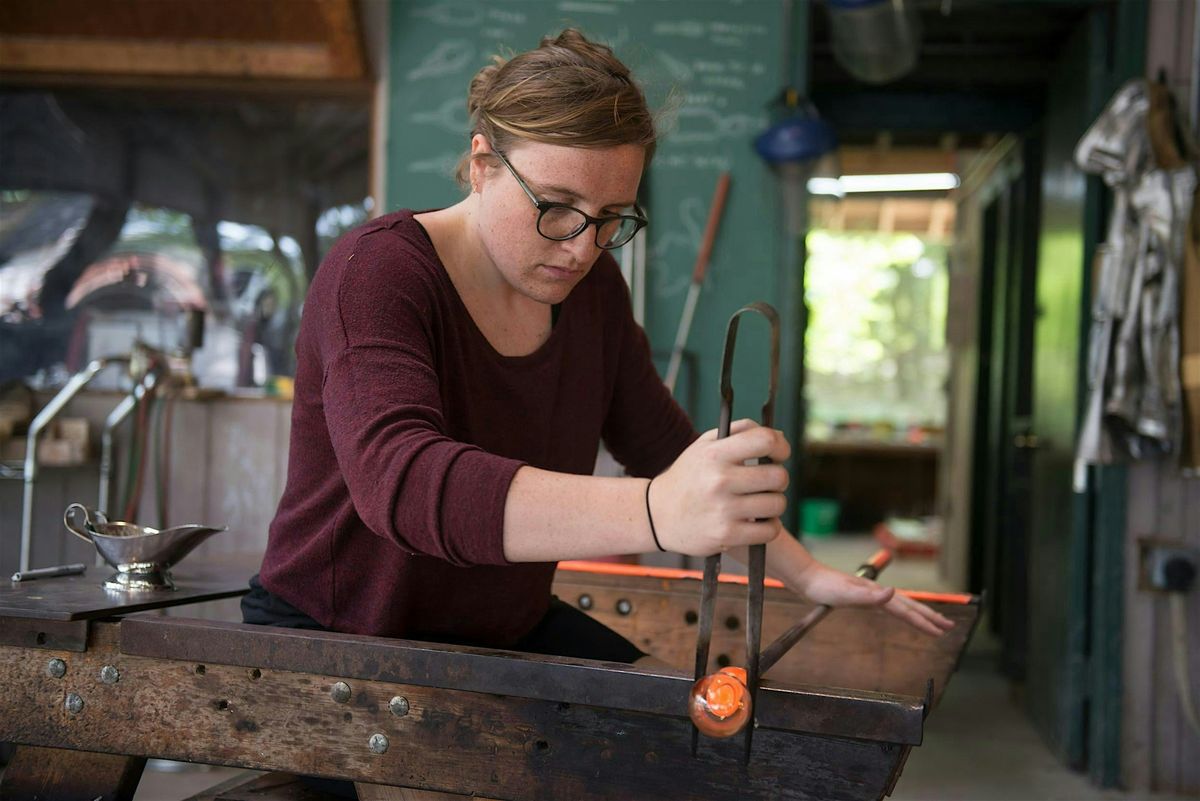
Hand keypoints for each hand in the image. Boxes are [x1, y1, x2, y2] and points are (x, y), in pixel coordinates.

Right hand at [649, 419, 789, 556]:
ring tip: (759, 503)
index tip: (779, 455)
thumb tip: (780, 437)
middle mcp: (719, 480)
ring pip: (777, 504)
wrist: (656, 515)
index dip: (781, 447)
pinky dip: (768, 527)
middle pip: (778, 476)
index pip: (766, 441)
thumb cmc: (688, 477)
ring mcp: (723, 509)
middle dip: (779, 479)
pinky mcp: (726, 535)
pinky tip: (756, 522)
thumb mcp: (704, 446)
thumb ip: (740, 432)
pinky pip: (769, 531)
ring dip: (774, 504)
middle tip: (767, 483)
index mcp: (715, 454)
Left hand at [790, 560, 954, 636]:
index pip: (905, 610)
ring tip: (934, 622)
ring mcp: (871, 593)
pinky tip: (903, 613)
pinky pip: (890, 606)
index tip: (940, 632)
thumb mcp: (844, 594)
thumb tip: (892, 592)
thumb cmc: (823, 588)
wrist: (807, 578)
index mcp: (876, 593)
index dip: (923, 622)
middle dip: (929, 617)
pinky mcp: (864, 596)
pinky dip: (903, 611)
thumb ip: (868, 595)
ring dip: (919, 614)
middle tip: (949, 627)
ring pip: (902, 605)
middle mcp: (877, 592)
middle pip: (909, 606)